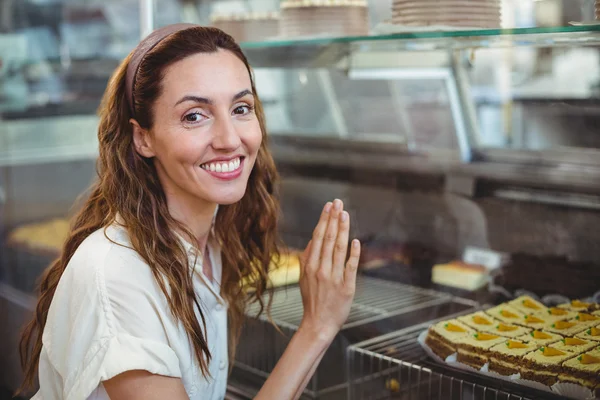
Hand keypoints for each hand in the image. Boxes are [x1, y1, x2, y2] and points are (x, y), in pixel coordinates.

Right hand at [298, 199, 360, 341]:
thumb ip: (307, 258)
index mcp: (310, 266)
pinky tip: (355, 241)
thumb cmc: (312, 300)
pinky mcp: (346, 287)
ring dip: (342, 230)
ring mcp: (334, 278)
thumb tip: (313, 240)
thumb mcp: (303, 278)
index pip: (318, 237)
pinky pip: (350, 267)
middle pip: (328, 239)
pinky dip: (353, 253)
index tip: (329, 205)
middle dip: (333, 219)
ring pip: (338, 249)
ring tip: (345, 214)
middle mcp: (321, 269)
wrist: (318, 324)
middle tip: (338, 202)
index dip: (324, 220)